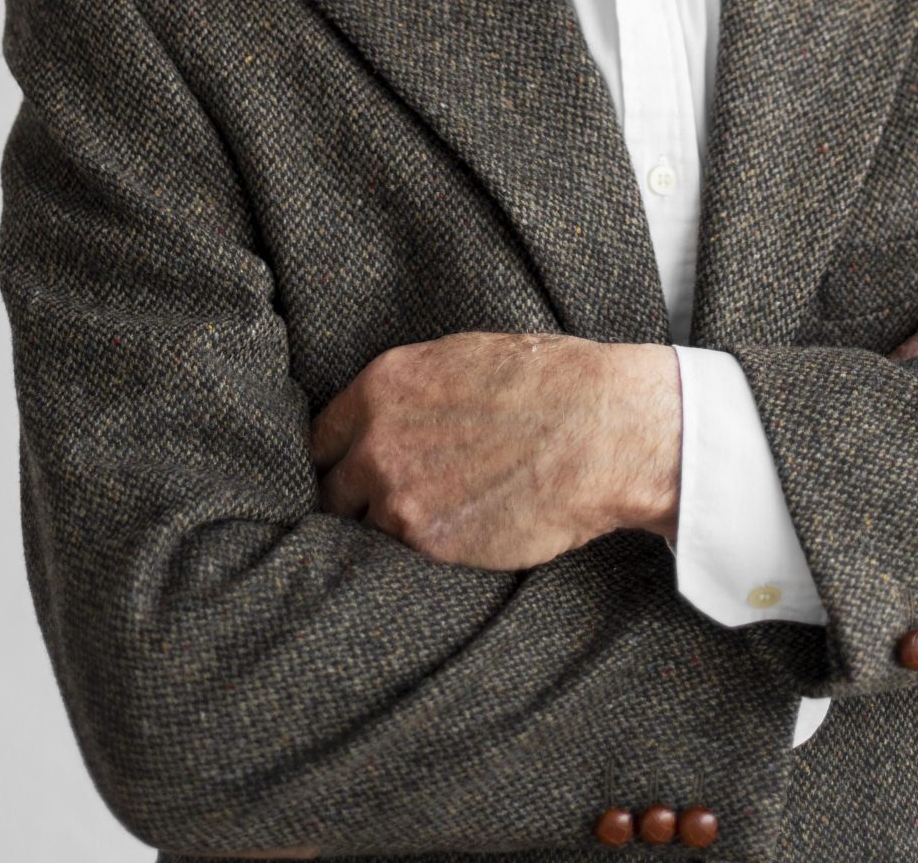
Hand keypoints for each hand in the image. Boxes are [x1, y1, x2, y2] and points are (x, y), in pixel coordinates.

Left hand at [309, 330, 680, 568]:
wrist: (599, 430)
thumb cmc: (548, 383)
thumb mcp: (464, 360)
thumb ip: (411, 391)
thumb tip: (388, 414)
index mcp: (383, 386)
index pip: (318, 437)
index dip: (334, 458)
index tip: (348, 470)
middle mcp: (376, 441)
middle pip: (330, 490)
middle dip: (352, 499)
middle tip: (383, 505)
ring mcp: (398, 497)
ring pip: (364, 530)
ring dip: (386, 530)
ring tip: (427, 523)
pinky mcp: (429, 544)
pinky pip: (403, 557)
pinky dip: (419, 553)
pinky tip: (454, 538)